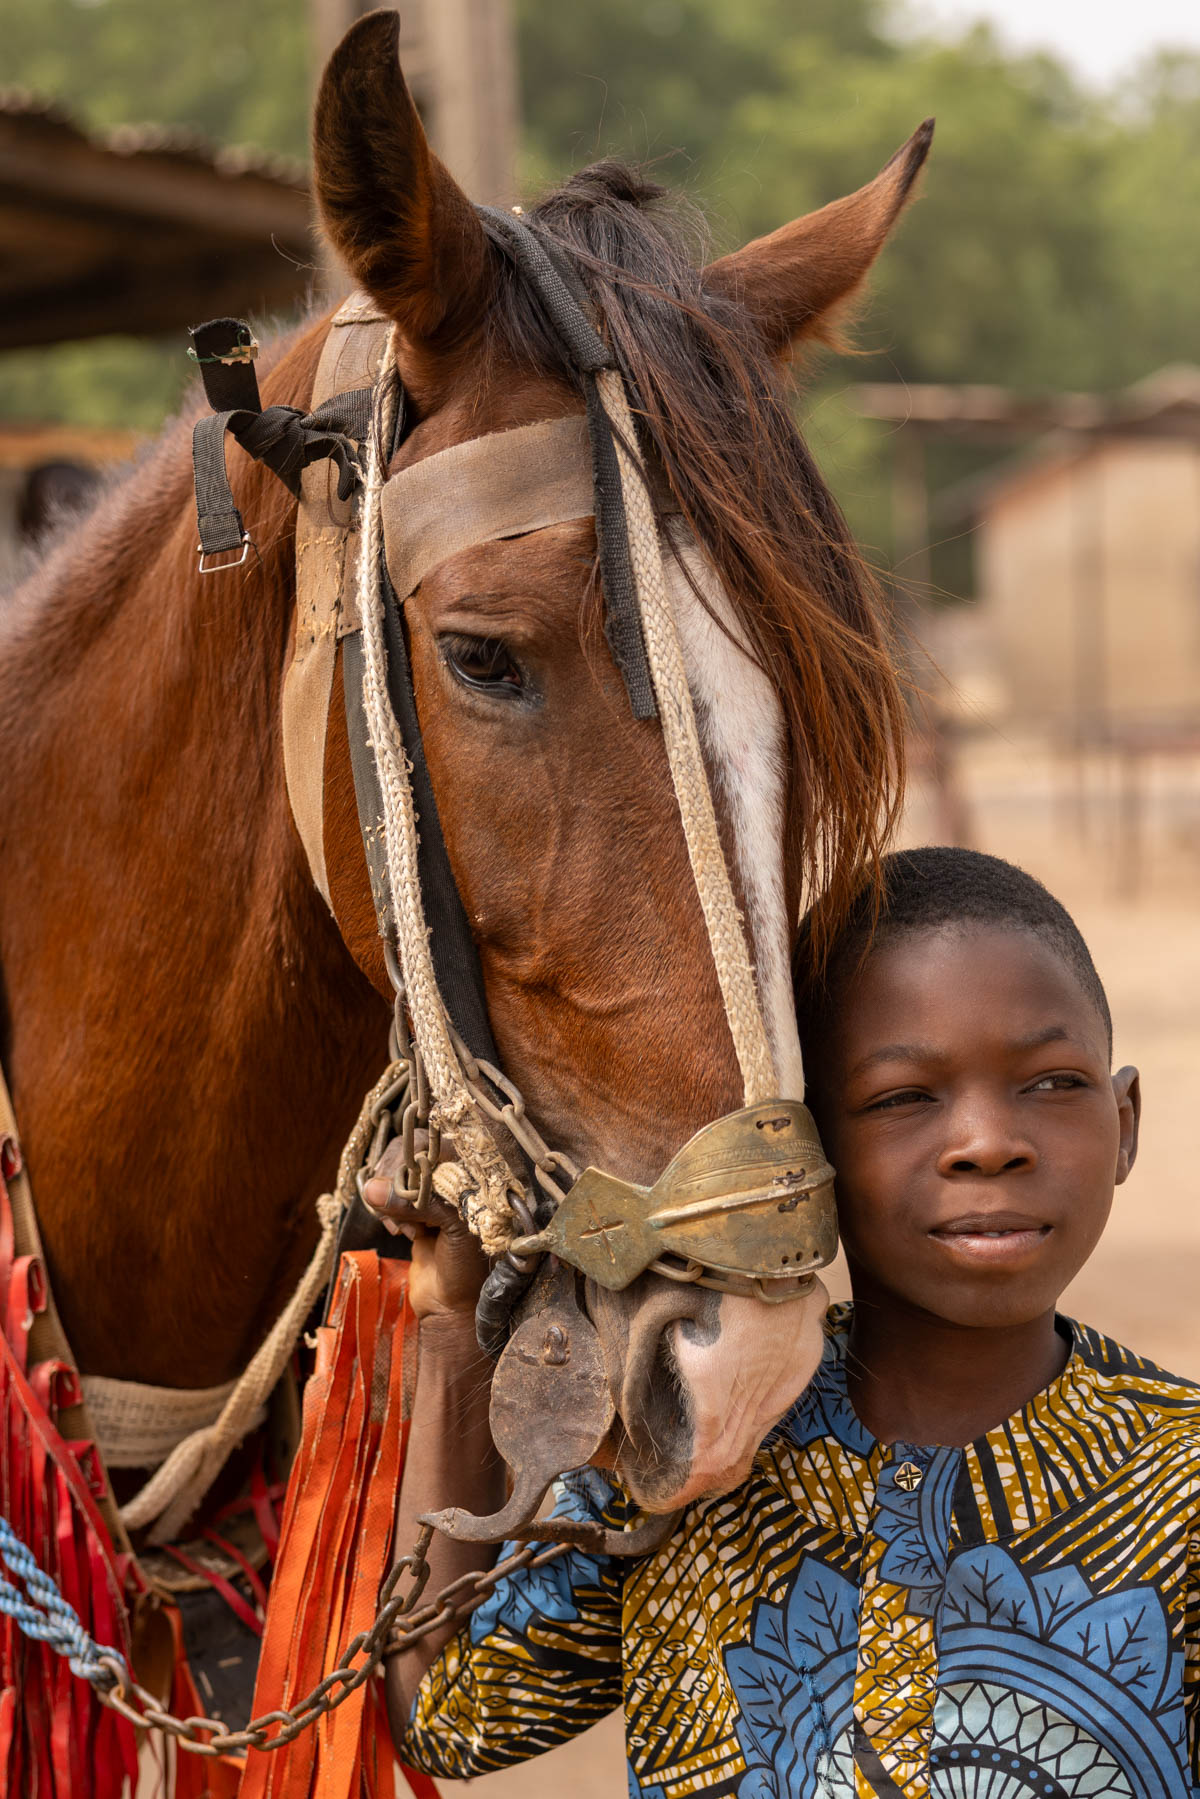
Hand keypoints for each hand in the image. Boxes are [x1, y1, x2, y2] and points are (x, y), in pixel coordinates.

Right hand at [362, 1138, 489, 1318]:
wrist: (452, 1306)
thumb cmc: (466, 1267)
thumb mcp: (453, 1228)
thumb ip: (418, 1202)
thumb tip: (371, 1188)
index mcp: (473, 1176)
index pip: (437, 1144)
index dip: (415, 1158)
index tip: (403, 1178)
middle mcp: (453, 1179)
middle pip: (410, 1154)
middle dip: (399, 1182)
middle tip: (402, 1214)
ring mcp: (430, 1195)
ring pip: (394, 1174)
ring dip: (393, 1200)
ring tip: (406, 1228)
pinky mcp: (412, 1210)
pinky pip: (389, 1196)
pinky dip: (389, 1212)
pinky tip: (404, 1232)